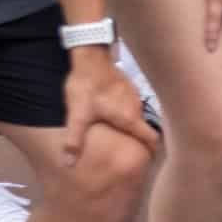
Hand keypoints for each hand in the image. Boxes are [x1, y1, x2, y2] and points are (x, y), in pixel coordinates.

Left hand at [57, 48, 159, 170]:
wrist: (90, 57)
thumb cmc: (86, 87)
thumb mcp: (77, 116)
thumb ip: (74, 141)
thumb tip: (68, 164)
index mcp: (129, 118)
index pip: (152, 139)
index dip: (153, 152)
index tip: (149, 160)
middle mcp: (137, 108)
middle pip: (143, 129)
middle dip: (137, 141)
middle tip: (127, 150)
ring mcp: (134, 96)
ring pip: (137, 117)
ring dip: (130, 125)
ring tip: (117, 133)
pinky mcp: (128, 87)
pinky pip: (130, 106)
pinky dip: (125, 113)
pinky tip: (110, 113)